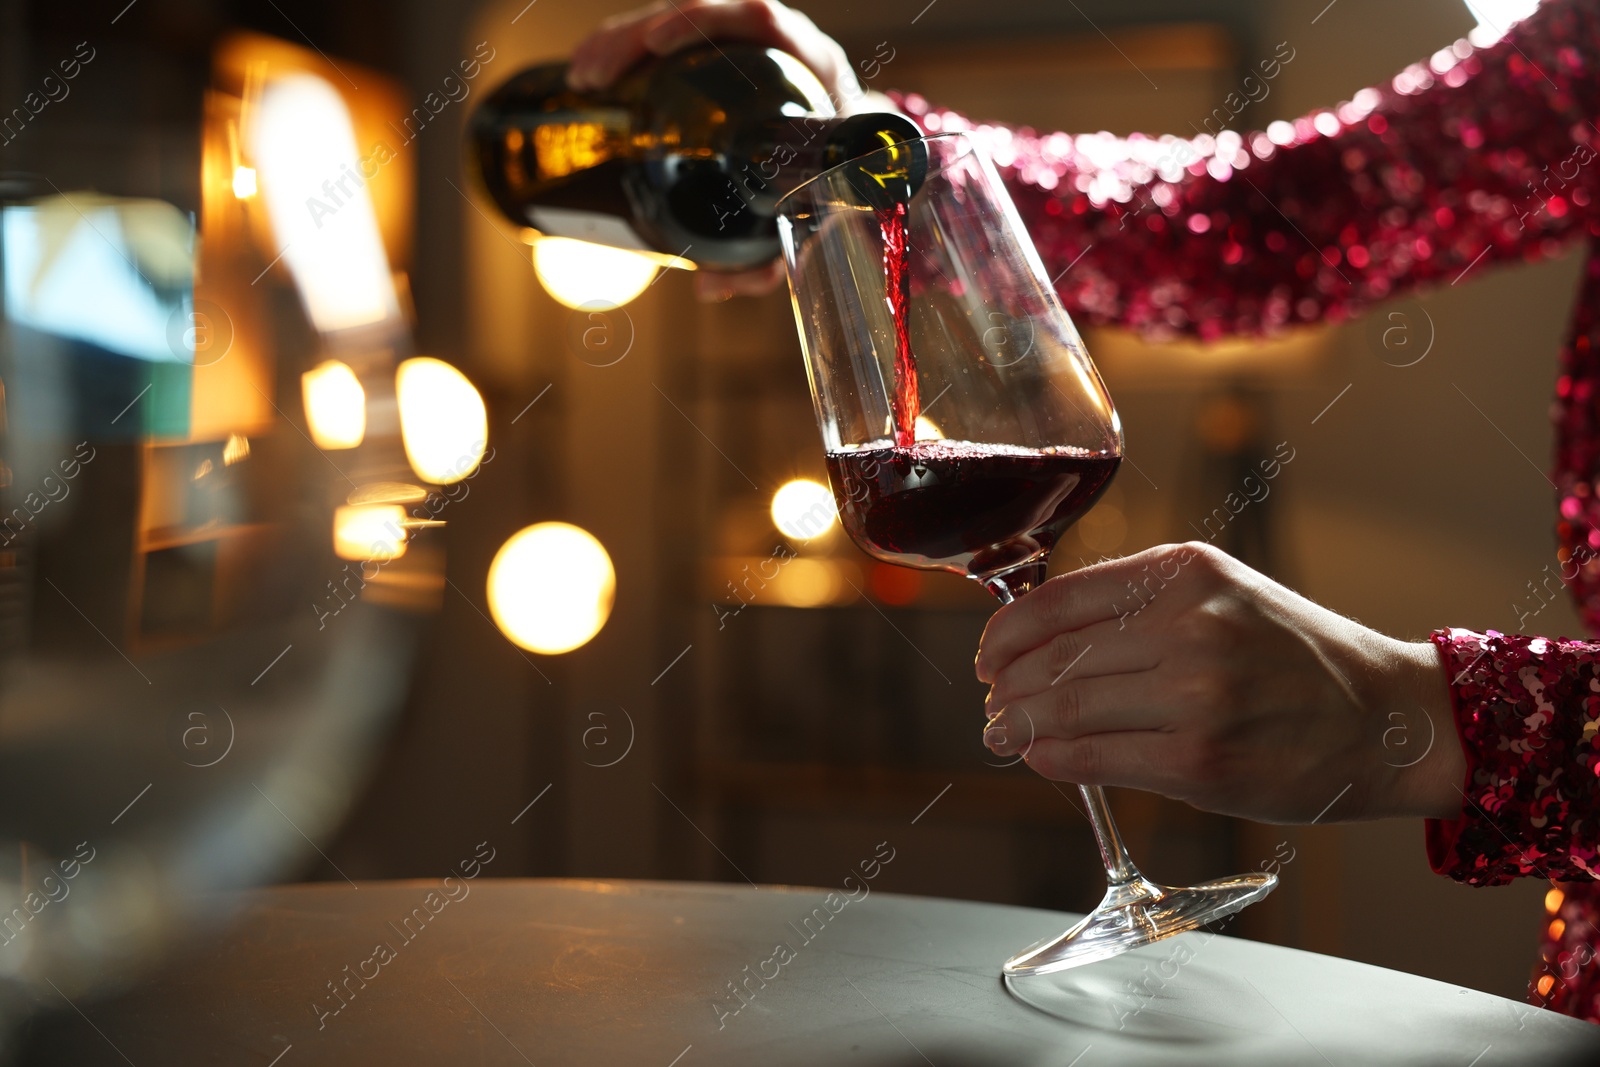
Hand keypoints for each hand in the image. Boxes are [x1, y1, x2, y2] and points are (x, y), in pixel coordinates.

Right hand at [568, 0, 867, 300]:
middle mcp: (781, 48)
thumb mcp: (817, 218)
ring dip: (622, 41)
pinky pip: (673, 44)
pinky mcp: (723, 61)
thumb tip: (712, 286)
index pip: (760, 20)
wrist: (857, 165)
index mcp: (814, 69)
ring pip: (679, 25)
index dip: (706, 21)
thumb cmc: (839, 184)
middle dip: (637, 36)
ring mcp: (749, 49)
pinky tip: (594, 77)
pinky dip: (629, 53)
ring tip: (582, 77)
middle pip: (704, 16)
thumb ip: (773, 255)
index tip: (658, 44)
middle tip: (595, 75)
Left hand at [975, 542, 1463, 823]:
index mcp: (1185, 572)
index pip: (1058, 599)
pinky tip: (1040, 756)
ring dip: (1018, 725)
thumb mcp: (1222, 594)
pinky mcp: (1199, 761)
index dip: (1006, 633)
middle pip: (1054, 657)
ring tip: (1003, 732)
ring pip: (1066, 708)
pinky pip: (1095, 758)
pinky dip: (1053, 758)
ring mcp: (1195, 694)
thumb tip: (1041, 639)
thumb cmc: (1298, 658)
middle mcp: (1189, 625)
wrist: (1388, 718)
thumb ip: (1139, 606)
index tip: (989, 655)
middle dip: (1007, 685)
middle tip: (992, 701)